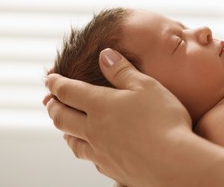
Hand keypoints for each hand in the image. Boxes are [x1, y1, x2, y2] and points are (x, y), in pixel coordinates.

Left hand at [44, 49, 191, 185]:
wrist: (173, 162)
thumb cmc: (163, 120)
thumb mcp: (146, 86)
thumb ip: (122, 70)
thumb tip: (105, 55)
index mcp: (100, 105)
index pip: (68, 91)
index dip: (56, 83)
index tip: (50, 79)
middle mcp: (94, 129)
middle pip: (62, 117)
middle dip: (53, 106)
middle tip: (50, 101)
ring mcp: (100, 151)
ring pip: (72, 140)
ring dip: (64, 130)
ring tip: (64, 125)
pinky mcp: (111, 168)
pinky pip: (89, 157)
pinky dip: (83, 148)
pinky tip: (90, 148)